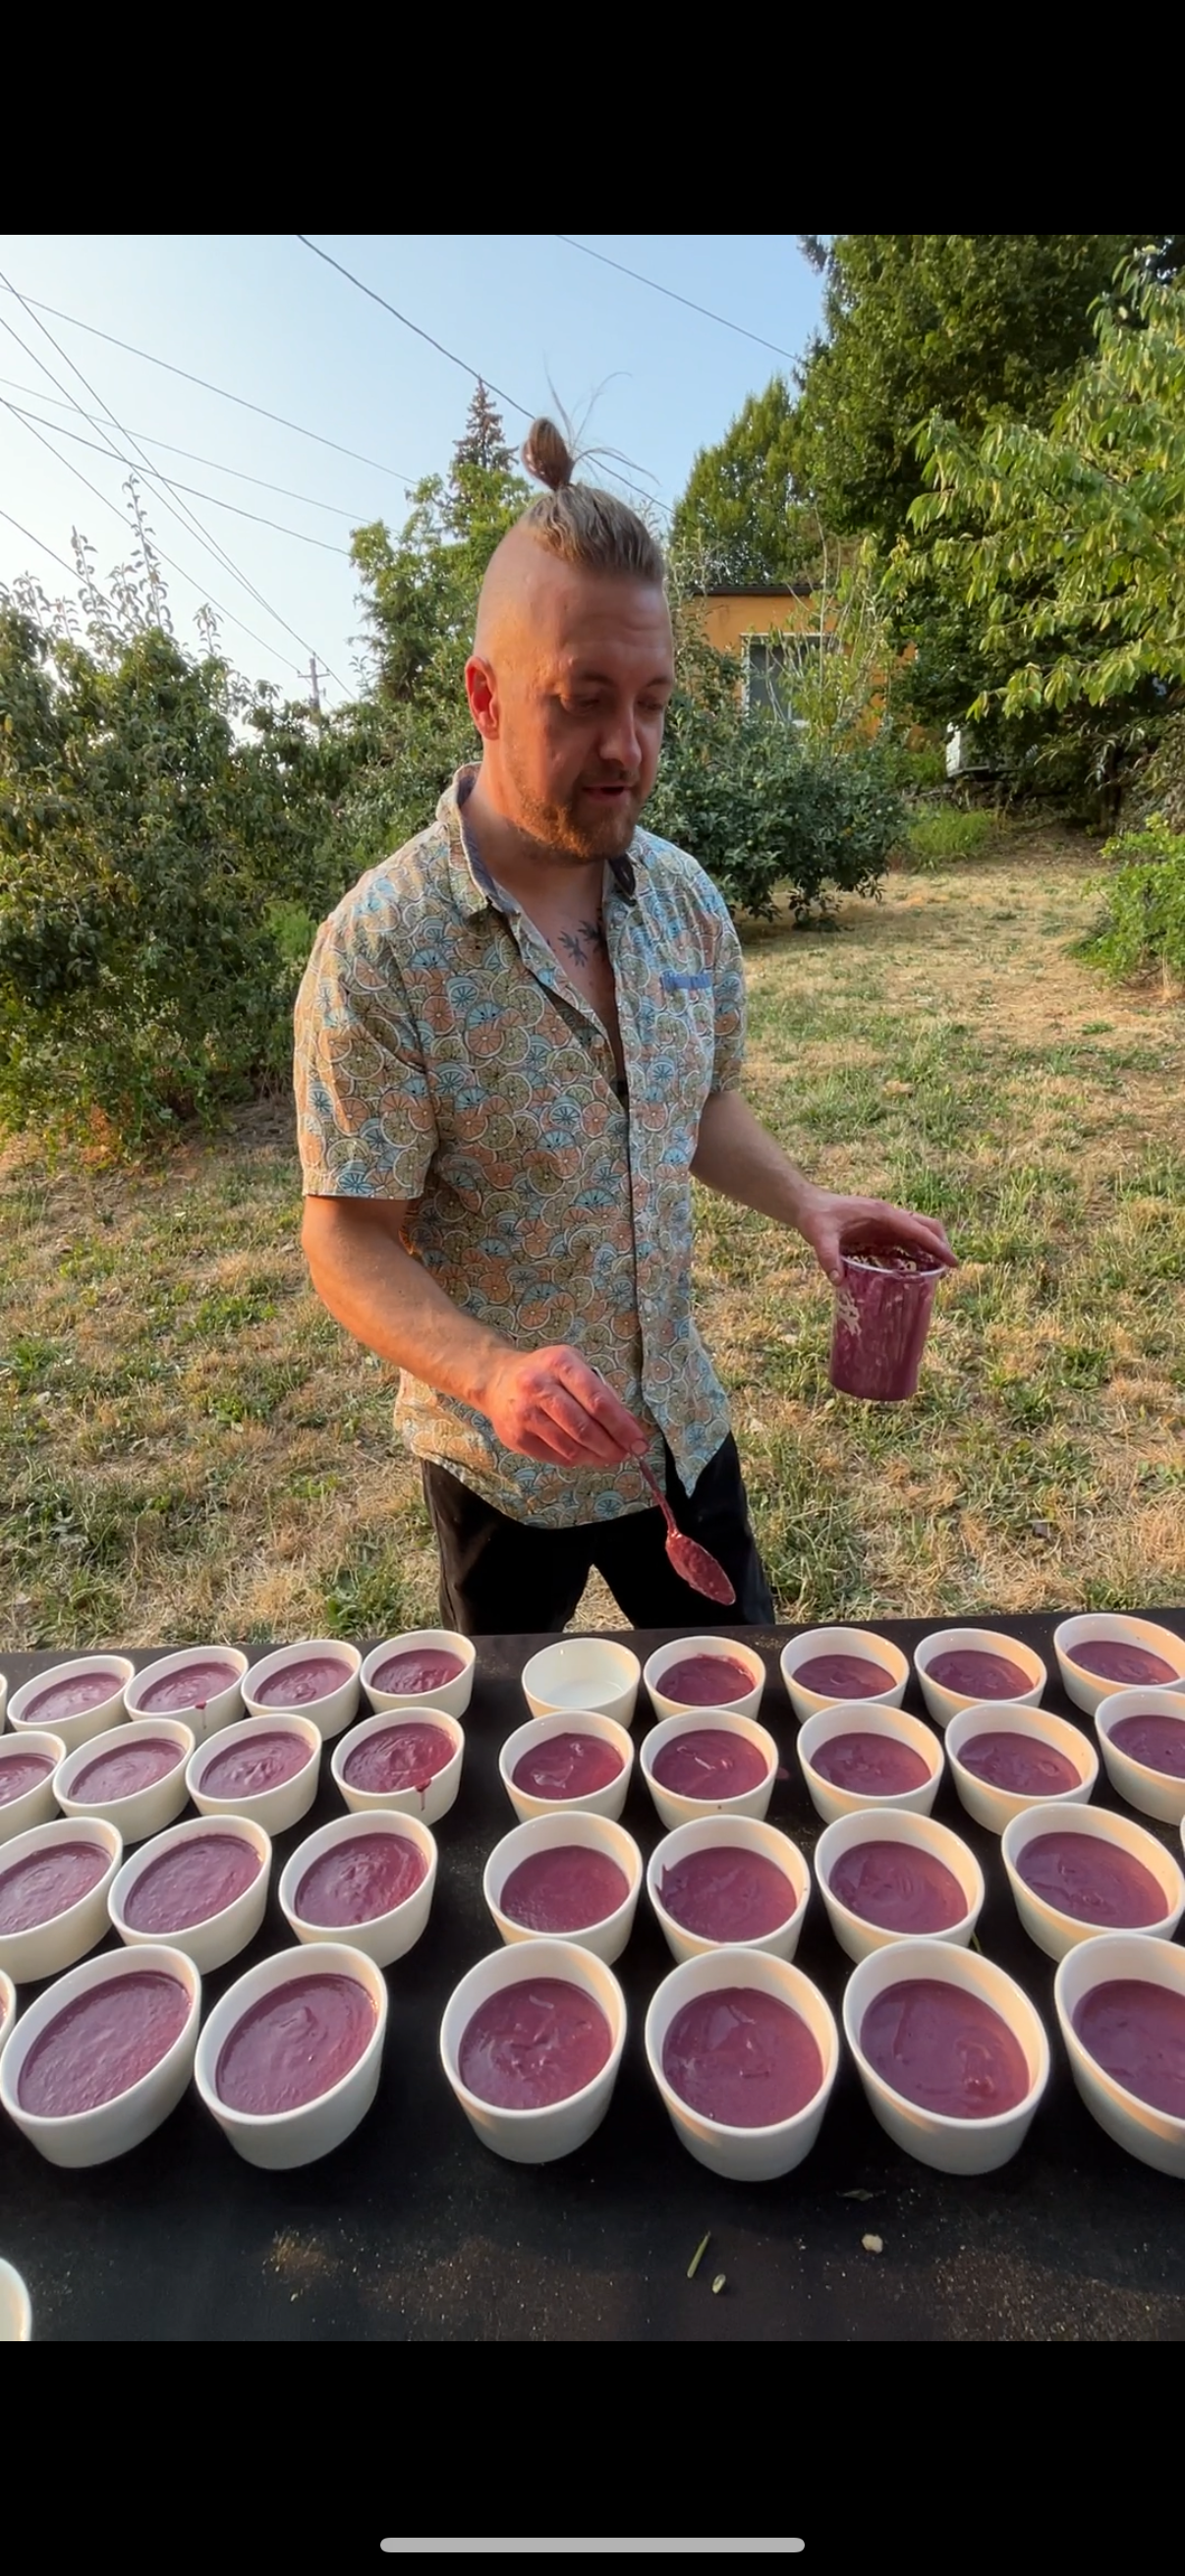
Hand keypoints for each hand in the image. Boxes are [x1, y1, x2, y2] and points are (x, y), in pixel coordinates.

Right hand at [480, 1345, 648, 1468]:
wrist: (497, 1380)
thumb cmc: (546, 1373)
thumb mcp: (575, 1368)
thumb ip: (602, 1393)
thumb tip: (630, 1426)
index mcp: (560, 1363)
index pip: (597, 1400)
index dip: (622, 1426)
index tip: (639, 1441)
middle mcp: (539, 1386)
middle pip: (584, 1427)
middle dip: (612, 1446)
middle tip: (627, 1454)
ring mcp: (525, 1414)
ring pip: (570, 1447)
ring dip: (596, 1457)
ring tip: (610, 1456)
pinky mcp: (517, 1437)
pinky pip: (556, 1456)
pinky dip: (576, 1459)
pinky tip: (586, 1455)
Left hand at [795, 1186, 957, 1288]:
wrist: (807, 1206)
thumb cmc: (816, 1218)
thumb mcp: (819, 1237)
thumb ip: (828, 1257)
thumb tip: (837, 1280)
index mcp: (882, 1214)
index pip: (917, 1230)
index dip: (936, 1246)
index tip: (952, 1262)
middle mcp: (888, 1216)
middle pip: (925, 1226)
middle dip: (940, 1245)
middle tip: (948, 1269)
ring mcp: (884, 1223)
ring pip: (916, 1234)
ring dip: (929, 1251)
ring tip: (937, 1274)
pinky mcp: (878, 1230)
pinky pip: (902, 1242)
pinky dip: (913, 1254)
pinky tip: (914, 1271)